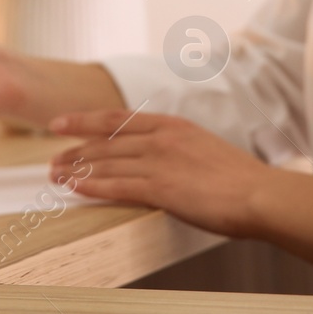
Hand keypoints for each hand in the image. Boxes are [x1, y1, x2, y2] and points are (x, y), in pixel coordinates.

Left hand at [46, 109, 274, 238]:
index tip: (60, 124)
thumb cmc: (240, 180)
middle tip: (52, 160)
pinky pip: (117, 185)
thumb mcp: (205, 149)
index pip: (116, 118)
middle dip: (74, 150)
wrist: (260, 195)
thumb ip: (178, 150)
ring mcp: (160, 161)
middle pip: (105, 141)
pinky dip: (91, 186)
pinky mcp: (161, 187)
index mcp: (172, 125)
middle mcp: (161, 138)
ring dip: (76, 169)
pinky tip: (74, 188)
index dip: (83, 120)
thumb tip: (159, 162)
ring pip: (106, 162)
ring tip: (54, 176)